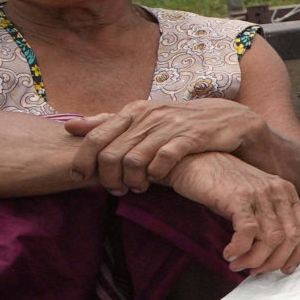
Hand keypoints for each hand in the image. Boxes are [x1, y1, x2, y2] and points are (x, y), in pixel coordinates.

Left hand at [66, 98, 264, 192]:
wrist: (230, 119)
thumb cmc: (181, 123)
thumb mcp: (144, 118)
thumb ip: (108, 123)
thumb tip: (70, 127)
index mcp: (134, 110)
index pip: (96, 136)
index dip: (83, 160)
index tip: (79, 177)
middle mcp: (149, 116)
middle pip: (112, 154)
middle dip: (108, 178)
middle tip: (114, 189)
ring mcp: (170, 126)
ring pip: (134, 160)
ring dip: (130, 181)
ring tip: (135, 189)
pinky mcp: (191, 136)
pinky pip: (163, 160)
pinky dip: (155, 175)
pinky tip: (156, 181)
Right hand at [165, 151, 299, 276]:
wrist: (193, 160)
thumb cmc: (220, 184)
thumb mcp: (253, 200)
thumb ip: (267, 220)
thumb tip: (271, 256)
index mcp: (286, 192)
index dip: (296, 254)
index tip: (283, 269)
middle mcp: (277, 191)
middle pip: (289, 238)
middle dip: (273, 262)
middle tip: (253, 271)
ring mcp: (259, 193)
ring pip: (271, 239)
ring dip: (255, 259)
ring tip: (238, 264)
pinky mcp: (238, 197)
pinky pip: (248, 232)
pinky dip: (240, 249)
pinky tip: (228, 253)